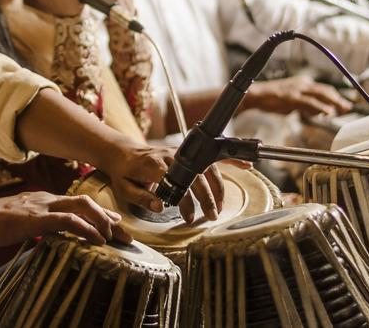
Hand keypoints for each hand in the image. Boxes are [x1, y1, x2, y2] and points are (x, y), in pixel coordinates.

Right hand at [0, 191, 128, 247]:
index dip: (99, 213)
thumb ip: (35, 225)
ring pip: (82, 206)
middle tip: (125, 234)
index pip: (77, 203)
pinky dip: (86, 229)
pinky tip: (96, 239)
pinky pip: (68, 221)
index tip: (114, 223)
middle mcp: (46, 199)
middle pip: (86, 202)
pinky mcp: (36, 219)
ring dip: (102, 222)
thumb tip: (48, 234)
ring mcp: (41, 207)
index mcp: (42, 200)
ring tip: (115, 238)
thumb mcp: (17, 223)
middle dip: (108, 217)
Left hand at [98, 142, 223, 222]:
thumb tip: (160, 207)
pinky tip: (246, 164)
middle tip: (212, 216)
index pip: (177, 182)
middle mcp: (171, 156)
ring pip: (207, 167)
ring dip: (218, 187)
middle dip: (207, 197)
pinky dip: (230, 160)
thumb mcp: (125, 188)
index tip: (189, 218)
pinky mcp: (187, 154)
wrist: (122, 152)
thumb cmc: (124, 173)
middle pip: (197, 175)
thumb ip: (142, 198)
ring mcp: (181, 153)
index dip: (186, 201)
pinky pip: (210, 156)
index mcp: (155, 165)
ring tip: (219, 208)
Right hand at [245, 76, 351, 116]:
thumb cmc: (272, 99)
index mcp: (304, 83)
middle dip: (339, 100)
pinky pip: (310, 102)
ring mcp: (297, 89)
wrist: (256, 95)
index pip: (325, 89)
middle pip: (326, 90)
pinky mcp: (292, 96)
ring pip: (321, 94)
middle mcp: (303, 83)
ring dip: (334, 102)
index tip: (346, 105)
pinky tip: (328, 112)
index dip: (337, 97)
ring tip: (343, 109)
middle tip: (348, 108)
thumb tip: (321, 111)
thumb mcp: (293, 102)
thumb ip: (307, 106)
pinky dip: (321, 107)